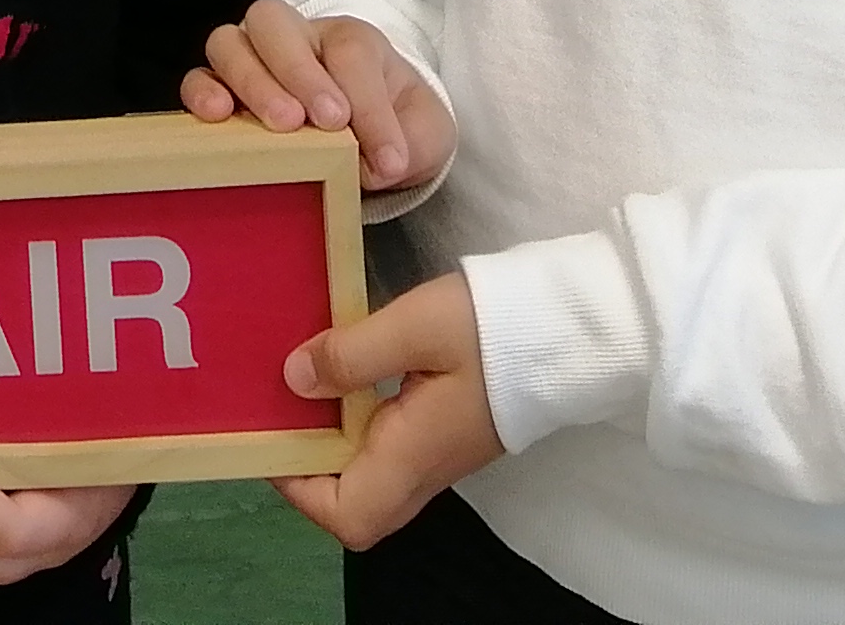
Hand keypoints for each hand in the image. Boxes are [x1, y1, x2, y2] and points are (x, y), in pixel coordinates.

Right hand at [181, 0, 452, 194]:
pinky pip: (198, 77)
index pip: (351, 53)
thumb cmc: (398, 129)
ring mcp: (252, 60)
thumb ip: (411, 142)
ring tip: (280, 126)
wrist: (378, 142)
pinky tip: (217, 118)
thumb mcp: (425, 134)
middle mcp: (296, 39)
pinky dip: (203, 92)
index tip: (388, 160)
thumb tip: (374, 165)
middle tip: (328, 122)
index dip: (370, 106)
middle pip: (276, 23)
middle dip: (300, 71)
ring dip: (252, 81)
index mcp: (350, 40)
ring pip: (230, 41)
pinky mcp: (223, 91)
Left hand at [271, 274, 499, 548]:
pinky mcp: (449, 431)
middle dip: (309, 468)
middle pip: (356, 507)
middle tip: (283, 406)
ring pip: (372, 477)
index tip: (273, 436)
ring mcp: (441, 454)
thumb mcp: (415, 327)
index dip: (300, 490)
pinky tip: (347, 372)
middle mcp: (426, 469)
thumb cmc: (493, 329)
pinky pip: (391, 449)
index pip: (348, 517)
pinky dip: (358, 423)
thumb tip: (293, 380)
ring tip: (304, 382)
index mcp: (413, 456)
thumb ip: (352, 355)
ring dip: (332, 442)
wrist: (570, 328)